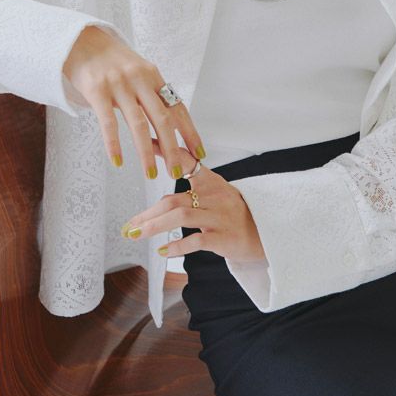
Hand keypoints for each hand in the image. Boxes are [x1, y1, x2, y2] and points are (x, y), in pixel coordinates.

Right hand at [62, 25, 205, 179]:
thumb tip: (170, 119)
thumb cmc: (111, 60)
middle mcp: (140, 80)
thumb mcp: (137, 70)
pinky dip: (114, 144)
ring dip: (146, 153)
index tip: (199, 152)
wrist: (81, 40)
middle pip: (163, 119)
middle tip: (177, 172)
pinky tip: (118, 161)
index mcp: (153, 76)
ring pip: (138, 125)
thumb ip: (151, 91)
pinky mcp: (97, 90)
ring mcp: (119, 85)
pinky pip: (109, 122)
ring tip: (151, 174)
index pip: (177, 107)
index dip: (190, 131)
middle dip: (173, 148)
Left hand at [121, 140, 266, 263]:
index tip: (146, 144)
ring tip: (137, 234)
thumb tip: (161, 199)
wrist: (266, 233)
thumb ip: (194, 190)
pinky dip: (176, 246)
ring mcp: (219, 216)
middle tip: (129, 224)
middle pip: (173, 199)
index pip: (187, 161)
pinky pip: (195, 240)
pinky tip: (163, 250)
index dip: (166, 152)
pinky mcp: (223, 237)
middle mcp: (214, 196)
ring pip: (180, 216)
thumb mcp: (218, 194)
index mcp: (211, 181)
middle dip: (147, 213)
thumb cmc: (236, 215)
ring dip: (154, 226)